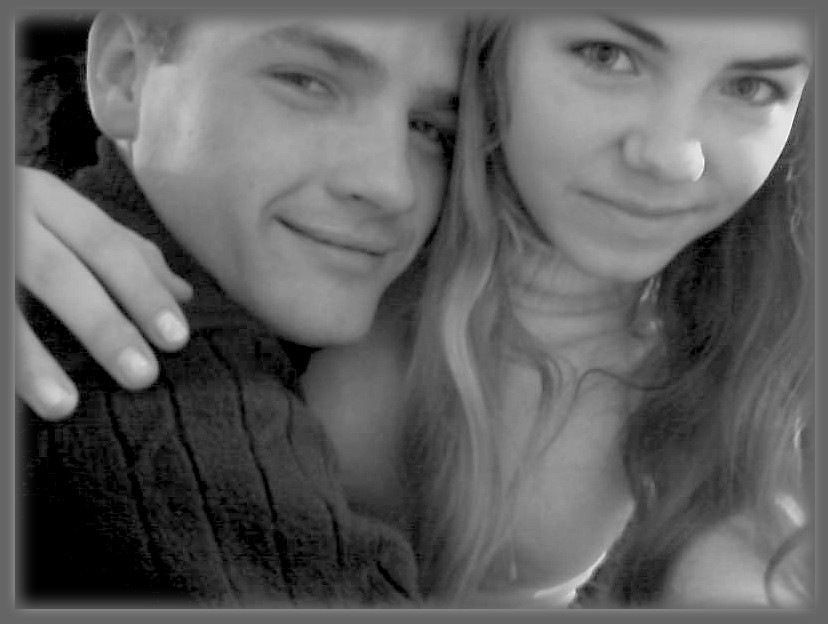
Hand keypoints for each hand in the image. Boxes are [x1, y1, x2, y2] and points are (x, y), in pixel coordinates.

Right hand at [16, 166, 192, 419]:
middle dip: (102, 326)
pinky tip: (8, 406)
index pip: (106, 245)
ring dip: (30, 361)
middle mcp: (6, 215)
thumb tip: (183, 293)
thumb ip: (122, 251)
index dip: (142, 292)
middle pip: (59, 273)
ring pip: (3, 310)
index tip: (178, 339)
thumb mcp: (63, 217)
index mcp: (45, 197)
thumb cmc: (16, 219)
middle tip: (143, 376)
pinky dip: (2, 365)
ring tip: (64, 406)